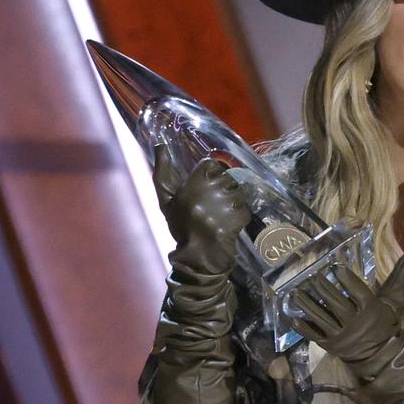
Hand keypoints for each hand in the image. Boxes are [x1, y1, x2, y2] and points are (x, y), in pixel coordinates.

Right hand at [162, 160, 249, 279]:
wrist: (197, 258)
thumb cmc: (181, 227)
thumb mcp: (166, 200)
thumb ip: (163, 172)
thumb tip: (160, 145)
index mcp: (192, 185)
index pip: (210, 164)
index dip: (208, 175)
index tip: (204, 189)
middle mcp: (210, 192)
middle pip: (225, 177)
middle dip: (221, 189)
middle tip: (213, 205)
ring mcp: (227, 205)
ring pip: (236, 191)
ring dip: (232, 201)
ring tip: (220, 216)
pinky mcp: (240, 217)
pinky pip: (244, 207)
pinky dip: (239, 215)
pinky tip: (228, 224)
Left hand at [289, 262, 401, 363]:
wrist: (381, 354)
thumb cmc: (386, 323)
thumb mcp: (394, 301)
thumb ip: (400, 276)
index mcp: (370, 309)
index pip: (356, 291)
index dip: (345, 278)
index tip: (336, 267)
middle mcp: (354, 322)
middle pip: (335, 302)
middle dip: (322, 287)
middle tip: (312, 275)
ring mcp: (340, 334)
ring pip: (320, 317)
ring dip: (306, 303)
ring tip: (295, 291)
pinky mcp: (330, 345)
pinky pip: (314, 335)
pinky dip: (302, 327)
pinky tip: (293, 316)